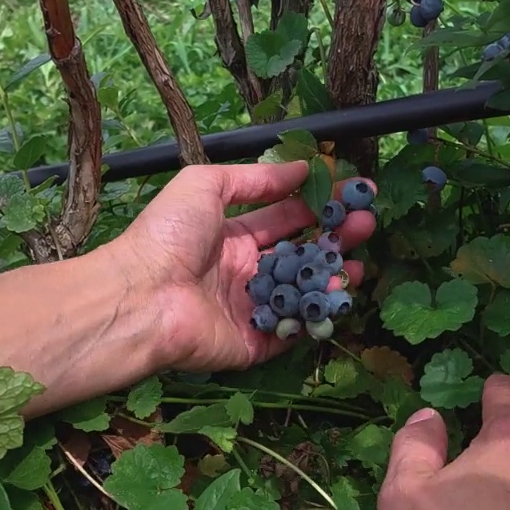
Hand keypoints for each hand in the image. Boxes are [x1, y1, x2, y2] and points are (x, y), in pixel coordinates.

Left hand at [106, 162, 376, 372]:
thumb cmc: (168, 235)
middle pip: (300, 254)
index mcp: (230, 236)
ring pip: (301, 292)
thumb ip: (255, 178)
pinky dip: (316, 315)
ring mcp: (250, 308)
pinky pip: (291, 330)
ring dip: (332, 277)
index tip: (356, 194)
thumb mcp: (205, 185)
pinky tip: (337, 295)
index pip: (285, 218)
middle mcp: (243, 271)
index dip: (319, 206)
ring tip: (357, 264)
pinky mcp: (253, 342)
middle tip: (368, 224)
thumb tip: (302, 166)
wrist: (141, 295)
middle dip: (335, 239)